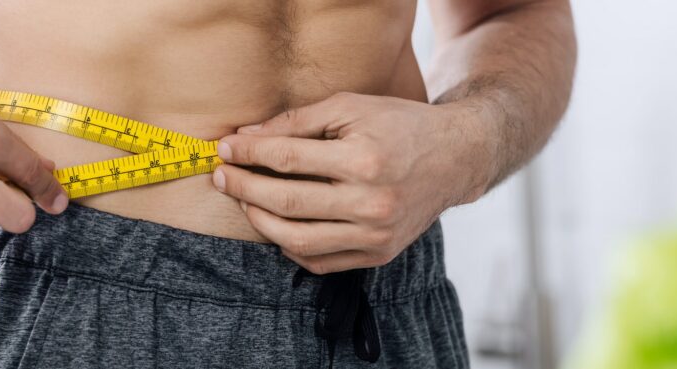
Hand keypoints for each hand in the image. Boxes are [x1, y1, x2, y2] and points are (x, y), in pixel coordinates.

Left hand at [212, 92, 495, 273]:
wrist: (455, 158)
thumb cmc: (398, 125)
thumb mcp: (350, 107)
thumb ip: (296, 121)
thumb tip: (245, 138)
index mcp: (364, 160)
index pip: (287, 159)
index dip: (248, 154)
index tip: (224, 149)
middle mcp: (372, 203)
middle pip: (286, 203)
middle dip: (243, 188)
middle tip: (221, 176)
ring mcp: (376, 235)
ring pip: (297, 240)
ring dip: (259, 221)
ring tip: (244, 201)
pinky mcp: (378, 255)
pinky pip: (319, 261)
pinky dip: (289, 246)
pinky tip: (276, 224)